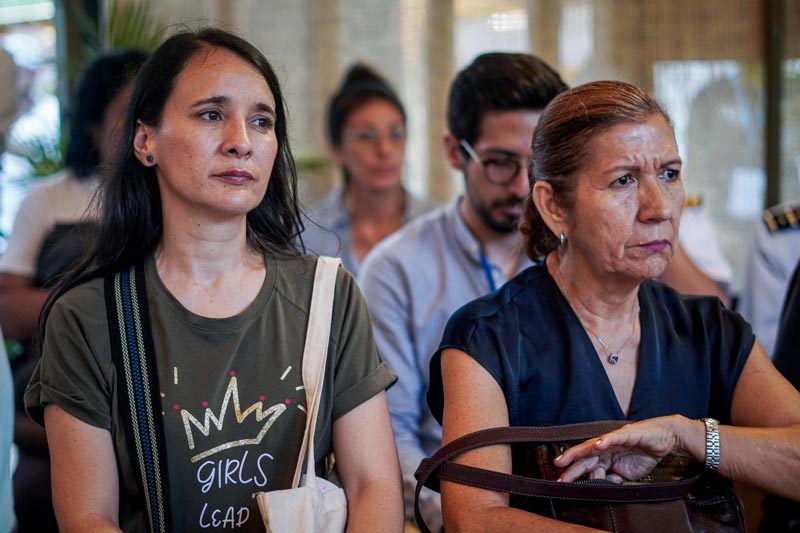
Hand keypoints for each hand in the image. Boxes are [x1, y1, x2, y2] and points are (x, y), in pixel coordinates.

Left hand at [553, 416, 690, 482]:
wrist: (664, 439)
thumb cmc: (644, 454)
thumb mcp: (627, 474)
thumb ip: (613, 479)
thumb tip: (601, 487)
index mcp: (605, 457)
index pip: (586, 466)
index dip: (574, 473)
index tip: (561, 482)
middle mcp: (606, 447)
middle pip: (585, 457)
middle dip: (570, 466)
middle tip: (558, 474)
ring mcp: (614, 440)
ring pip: (593, 446)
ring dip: (579, 453)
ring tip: (566, 459)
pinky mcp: (627, 434)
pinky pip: (614, 437)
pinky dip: (606, 440)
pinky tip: (598, 444)